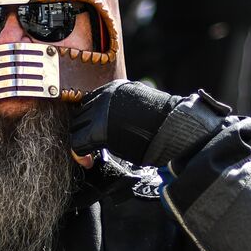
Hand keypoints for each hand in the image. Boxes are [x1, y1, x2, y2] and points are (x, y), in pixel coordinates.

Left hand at [71, 81, 228, 165]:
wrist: (174, 130)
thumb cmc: (163, 123)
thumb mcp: (139, 106)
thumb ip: (121, 110)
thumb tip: (110, 123)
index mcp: (115, 88)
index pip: (88, 101)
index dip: (88, 120)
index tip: (93, 135)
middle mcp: (105, 95)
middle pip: (79, 114)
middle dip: (82, 131)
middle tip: (89, 149)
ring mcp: (100, 111)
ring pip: (76, 128)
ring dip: (80, 142)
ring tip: (89, 157)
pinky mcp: (98, 129)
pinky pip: (77, 143)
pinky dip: (79, 154)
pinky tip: (89, 162)